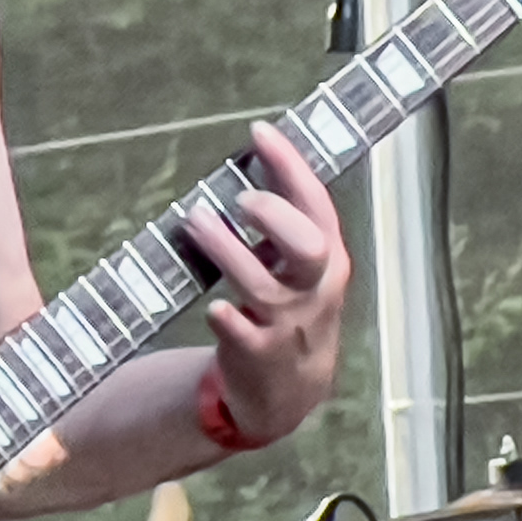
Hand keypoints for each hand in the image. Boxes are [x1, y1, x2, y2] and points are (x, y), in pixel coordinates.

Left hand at [187, 123, 349, 446]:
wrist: (289, 390)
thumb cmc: (291, 308)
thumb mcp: (303, 265)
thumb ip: (287, 217)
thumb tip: (261, 152)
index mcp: (327, 258)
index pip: (316, 203)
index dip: (290, 164)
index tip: (259, 130)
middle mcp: (313, 289)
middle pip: (309, 247)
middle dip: (275, 217)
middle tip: (240, 198)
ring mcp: (287, 323)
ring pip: (263, 286)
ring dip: (227, 250)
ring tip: (194, 219)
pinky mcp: (257, 354)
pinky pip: (243, 334)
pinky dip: (229, 318)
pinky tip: (214, 306)